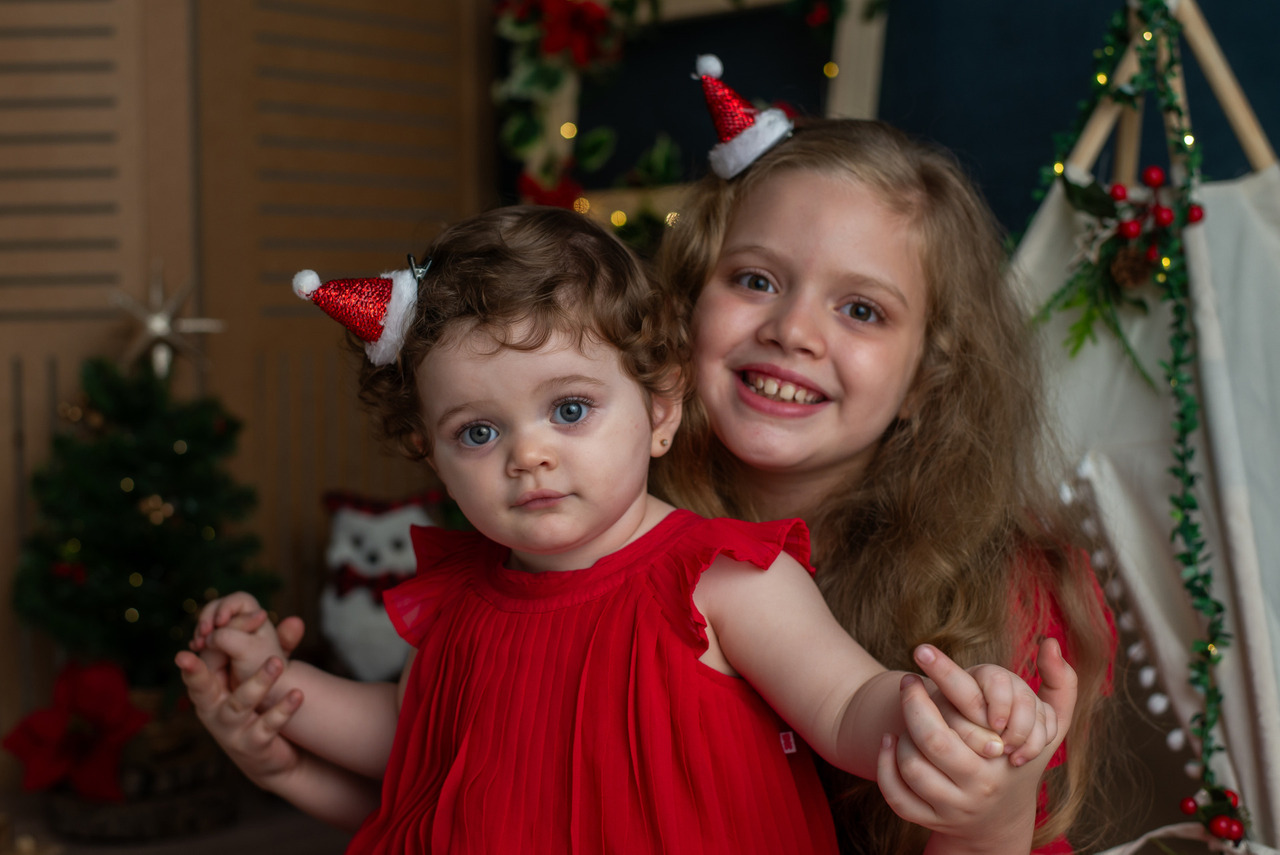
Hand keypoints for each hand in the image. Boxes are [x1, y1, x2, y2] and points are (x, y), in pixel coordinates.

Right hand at [176, 649, 304, 787]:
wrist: (271, 758)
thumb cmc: (259, 710)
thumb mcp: (256, 681)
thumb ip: (272, 649)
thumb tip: (296, 620)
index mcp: (209, 693)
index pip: (197, 673)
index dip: (193, 662)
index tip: (184, 650)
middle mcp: (213, 712)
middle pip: (203, 690)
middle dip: (197, 674)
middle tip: (192, 654)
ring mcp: (232, 730)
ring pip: (241, 702)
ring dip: (258, 681)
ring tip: (277, 661)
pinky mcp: (254, 745)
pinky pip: (268, 725)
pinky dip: (282, 709)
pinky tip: (298, 694)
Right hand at [190, 593, 304, 690]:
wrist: (264, 692)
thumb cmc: (260, 667)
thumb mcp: (248, 649)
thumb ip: (229, 636)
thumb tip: (209, 634)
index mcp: (256, 616)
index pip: (237, 600)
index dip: (226, 607)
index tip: (220, 623)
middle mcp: (243, 622)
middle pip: (219, 609)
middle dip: (208, 619)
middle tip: (203, 634)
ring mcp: (230, 634)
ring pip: (209, 624)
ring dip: (201, 632)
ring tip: (197, 645)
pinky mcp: (219, 647)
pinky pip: (204, 638)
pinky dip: (199, 641)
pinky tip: (195, 649)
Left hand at [879, 639, 1077, 853]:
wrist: (1000, 820)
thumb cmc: (1020, 758)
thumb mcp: (1050, 726)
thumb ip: (1060, 684)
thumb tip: (1050, 642)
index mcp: (1003, 753)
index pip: (970, 708)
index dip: (943, 674)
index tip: (922, 650)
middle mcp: (979, 782)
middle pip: (933, 739)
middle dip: (913, 703)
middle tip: (909, 682)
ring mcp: (954, 805)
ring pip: (913, 766)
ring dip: (901, 735)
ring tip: (905, 716)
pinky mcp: (931, 819)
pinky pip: (897, 796)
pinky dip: (886, 767)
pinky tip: (889, 742)